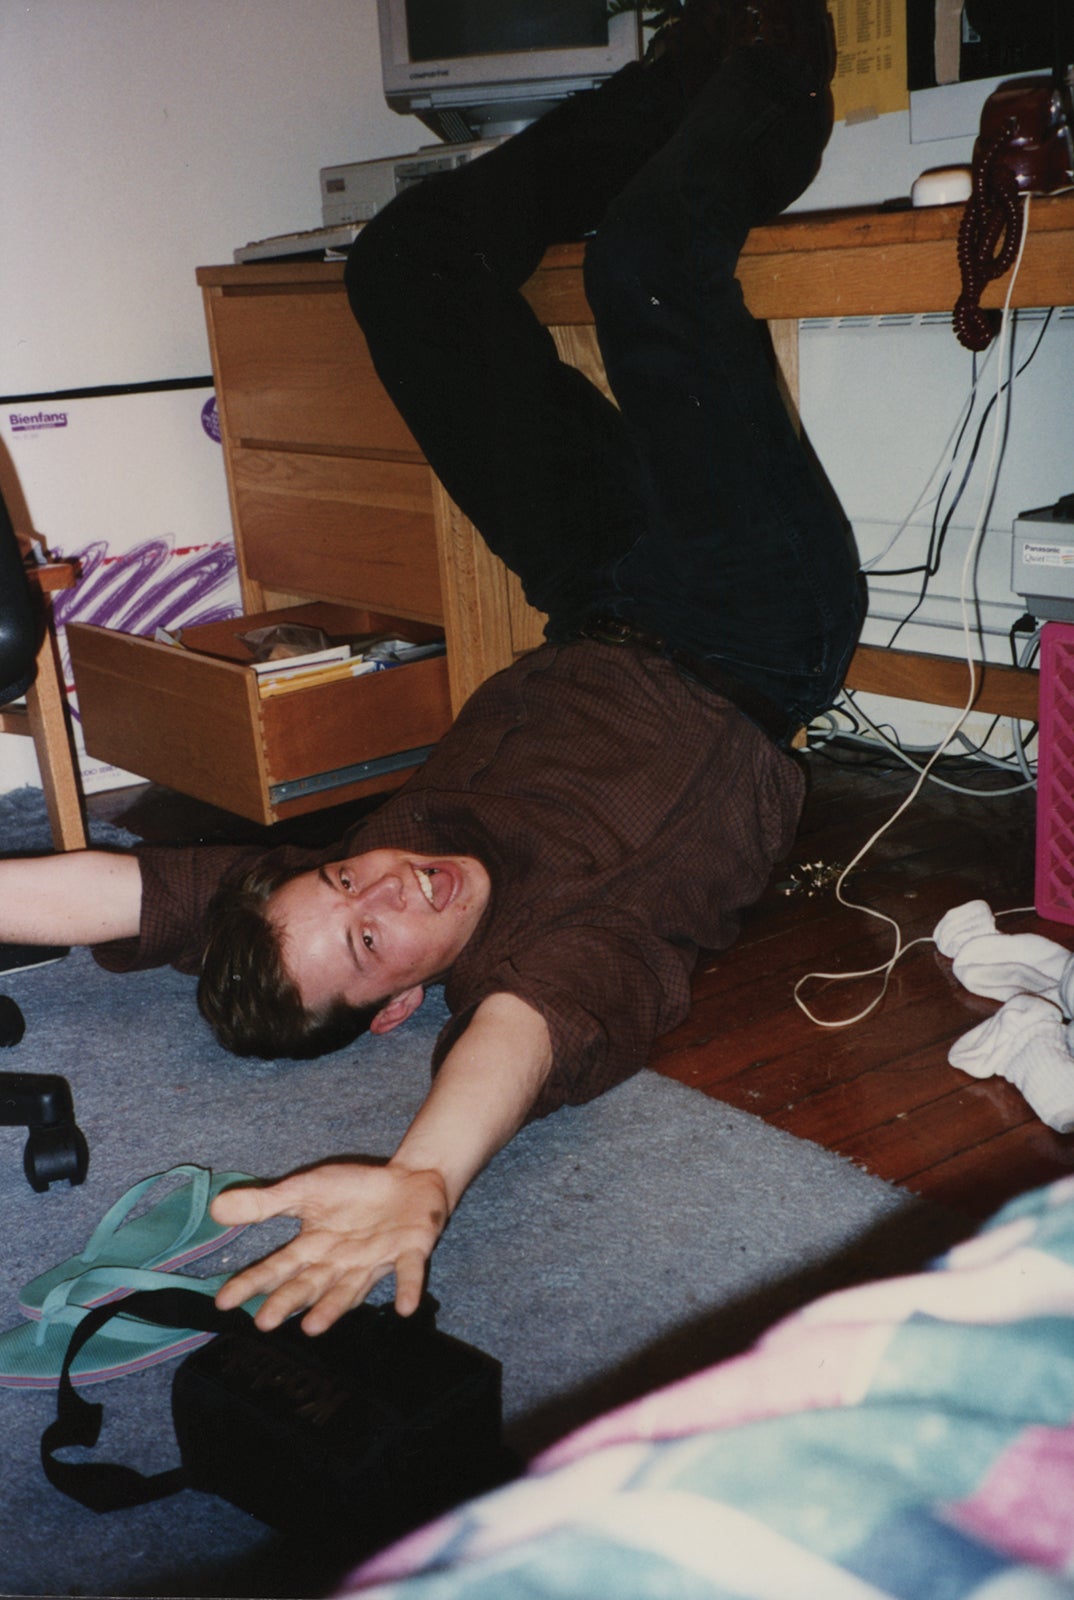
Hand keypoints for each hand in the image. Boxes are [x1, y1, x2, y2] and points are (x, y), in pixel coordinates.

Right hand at [210, 1161, 448, 1334]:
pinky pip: (408, 1272)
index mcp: (315, 1248)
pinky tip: (405, 1308)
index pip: (277, 1268)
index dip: (252, 1284)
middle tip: (264, 1322)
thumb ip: (265, 1204)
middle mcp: (341, 1263)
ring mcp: (376, 1260)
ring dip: (334, 1307)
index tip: (224, 1302)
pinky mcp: (410, 1250)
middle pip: (310, 1285)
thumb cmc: (353, 1191)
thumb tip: (216, 1208)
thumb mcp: (304, 1190)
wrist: (408, 1180)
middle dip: (288, 1302)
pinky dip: (408, 1288)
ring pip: (351, 1288)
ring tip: (313, 1327)